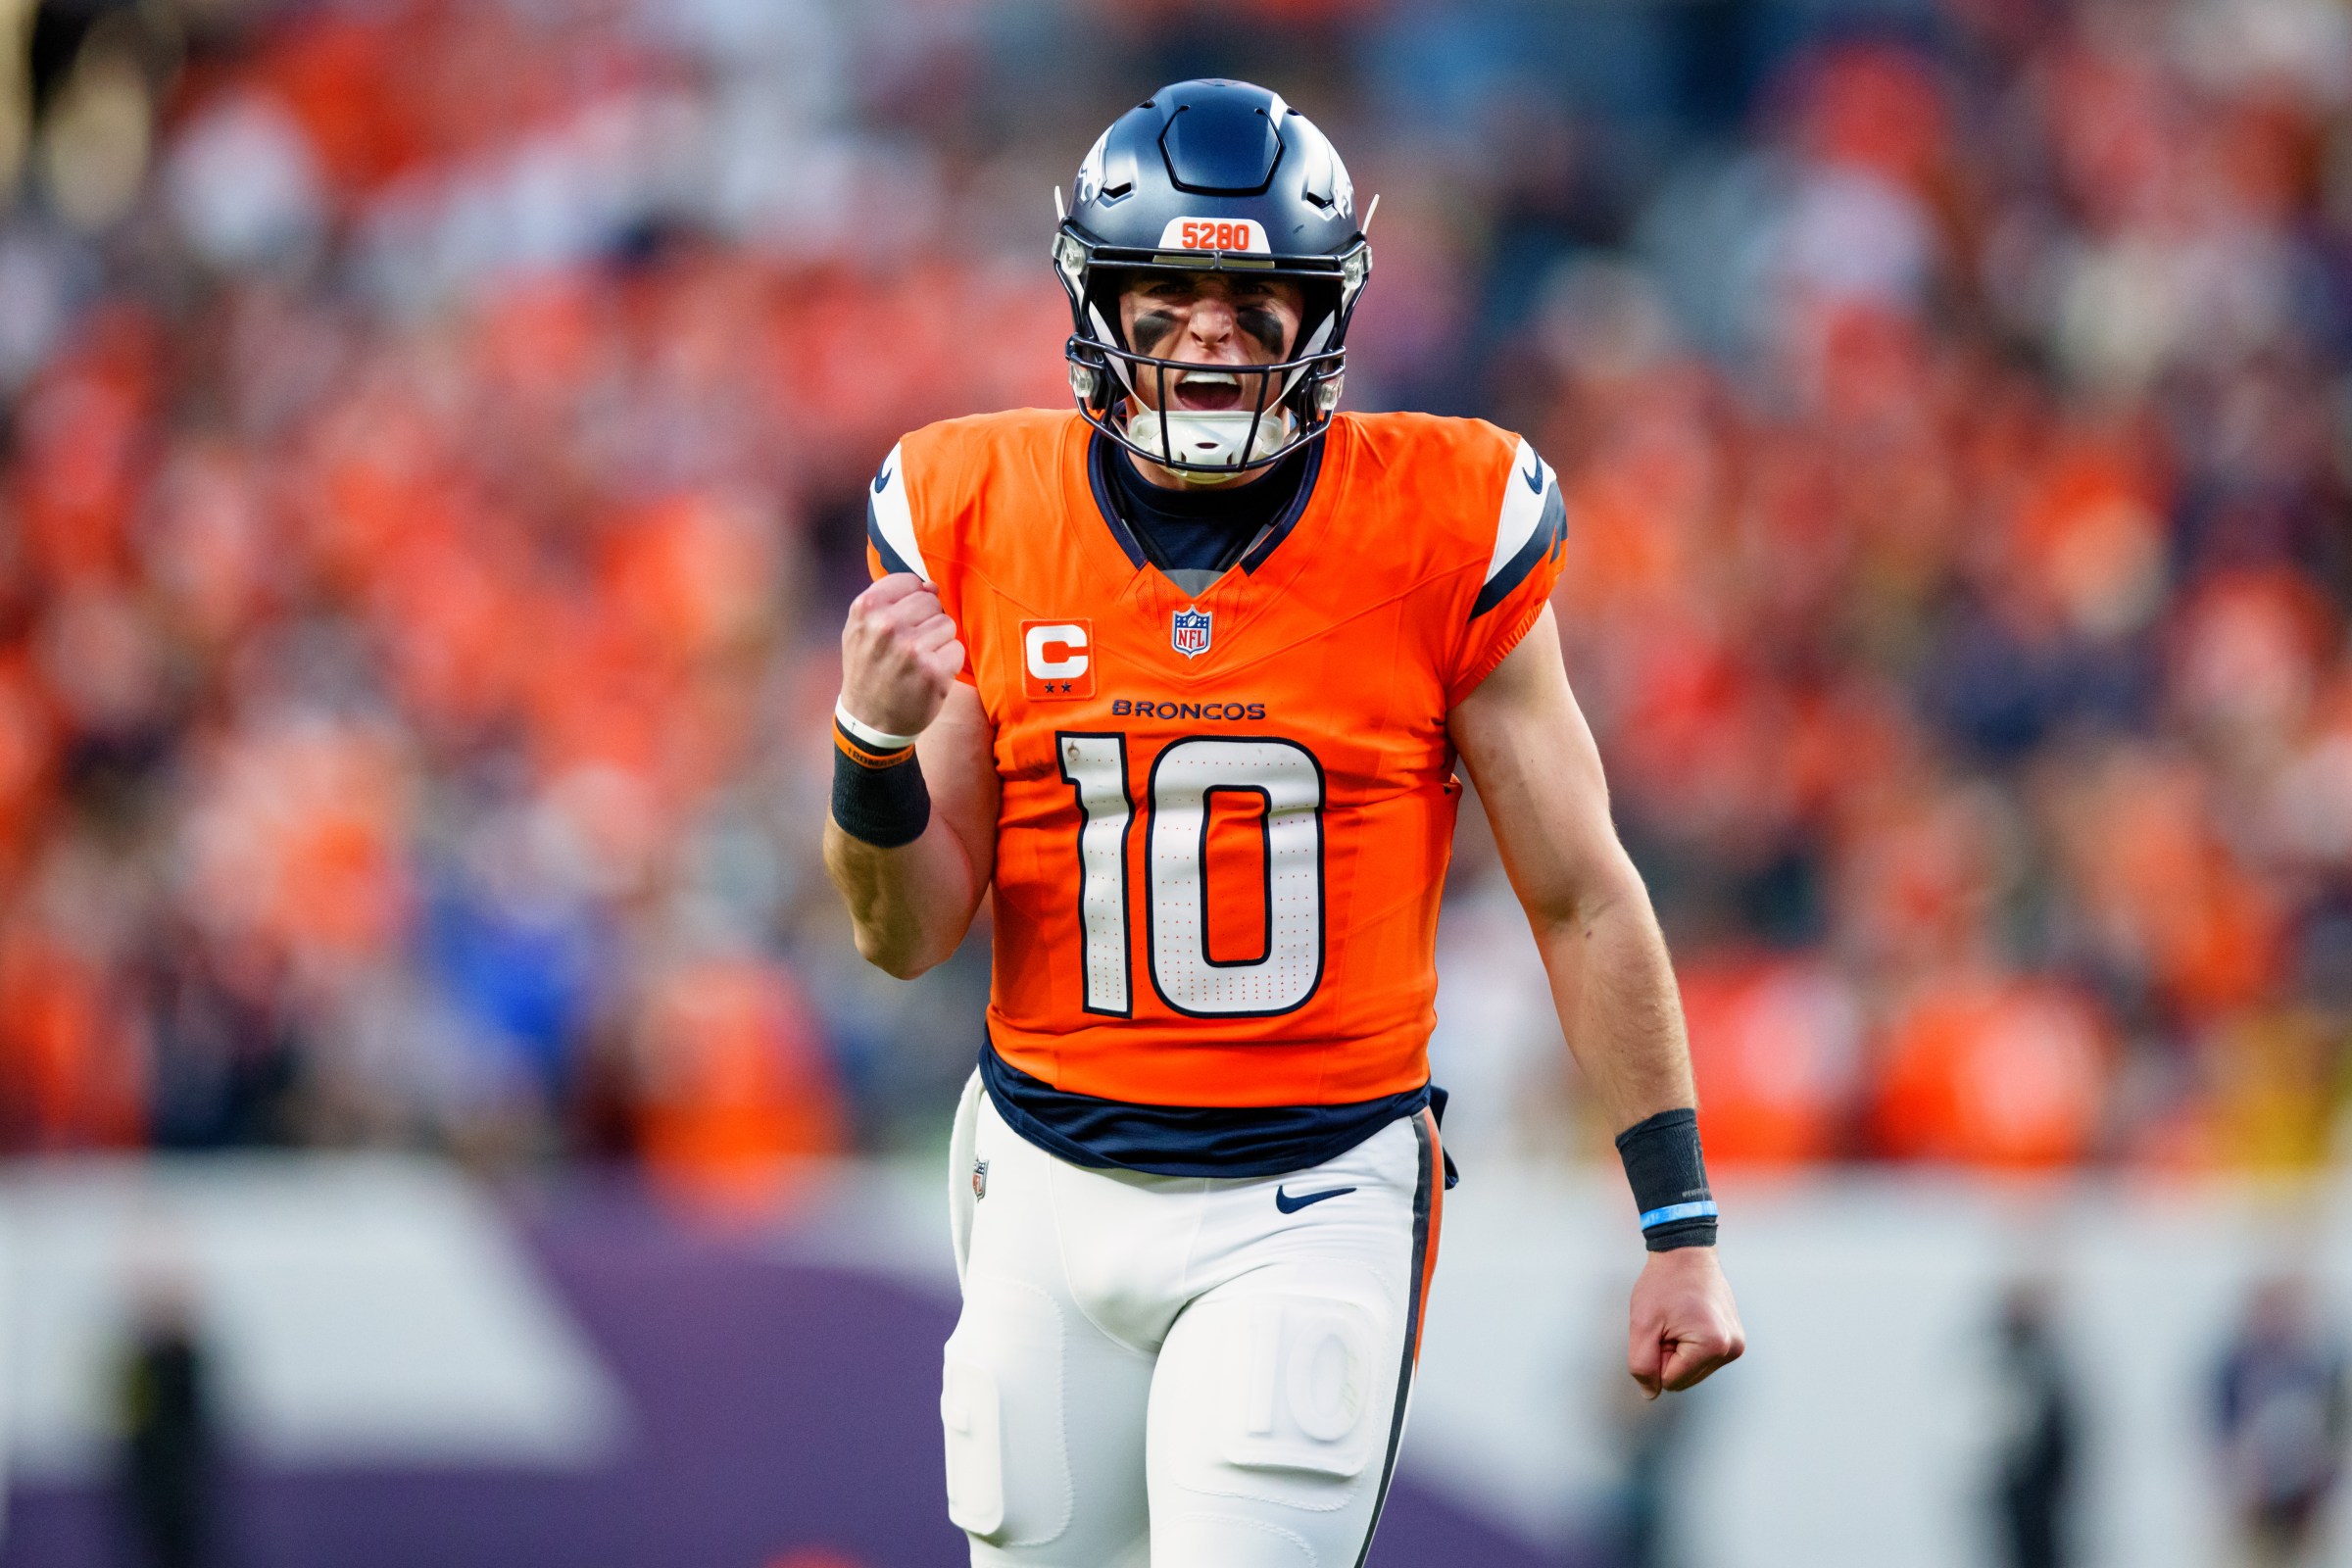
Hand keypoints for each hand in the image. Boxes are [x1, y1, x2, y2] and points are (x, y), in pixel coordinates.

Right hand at [841, 575, 965, 737]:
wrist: (868, 720)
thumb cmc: (868, 669)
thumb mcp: (861, 628)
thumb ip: (890, 601)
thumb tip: (931, 586)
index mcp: (866, 608)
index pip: (910, 582)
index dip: (912, 601)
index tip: (903, 621)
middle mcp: (887, 625)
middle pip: (932, 602)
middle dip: (927, 622)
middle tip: (909, 647)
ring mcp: (911, 648)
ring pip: (947, 624)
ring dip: (938, 643)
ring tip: (917, 662)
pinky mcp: (933, 671)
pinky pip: (956, 649)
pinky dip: (948, 662)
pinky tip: (928, 675)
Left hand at [1627, 1246, 1744, 1398]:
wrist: (1685, 1251)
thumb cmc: (1661, 1285)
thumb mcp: (1641, 1325)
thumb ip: (1642, 1366)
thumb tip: (1650, 1395)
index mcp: (1712, 1346)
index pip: (1671, 1381)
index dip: (1656, 1356)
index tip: (1661, 1326)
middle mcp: (1732, 1348)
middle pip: (1685, 1379)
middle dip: (1669, 1355)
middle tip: (1668, 1321)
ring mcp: (1737, 1344)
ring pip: (1694, 1371)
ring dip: (1679, 1350)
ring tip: (1679, 1318)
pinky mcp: (1736, 1339)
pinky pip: (1703, 1358)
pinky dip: (1690, 1345)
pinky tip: (1690, 1318)